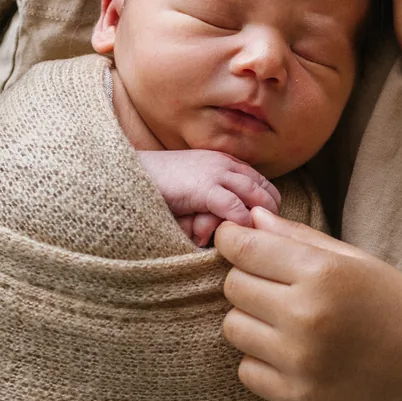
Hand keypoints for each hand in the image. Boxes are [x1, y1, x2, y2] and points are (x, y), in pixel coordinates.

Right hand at [134, 149, 282, 246]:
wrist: (129, 174)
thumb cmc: (157, 184)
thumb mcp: (192, 185)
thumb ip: (211, 194)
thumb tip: (224, 217)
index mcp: (222, 161)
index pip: (260, 181)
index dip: (269, 203)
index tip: (271, 223)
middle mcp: (224, 164)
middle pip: (264, 188)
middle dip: (272, 212)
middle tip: (273, 236)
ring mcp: (215, 174)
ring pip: (256, 195)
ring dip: (263, 218)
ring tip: (264, 239)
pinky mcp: (204, 189)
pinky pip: (236, 208)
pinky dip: (244, 223)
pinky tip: (243, 237)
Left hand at [214, 208, 401, 400]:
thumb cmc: (395, 305)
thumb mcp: (355, 259)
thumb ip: (299, 237)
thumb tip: (249, 218)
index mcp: (324, 273)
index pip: (244, 248)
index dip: (231, 239)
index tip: (234, 239)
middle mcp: (306, 316)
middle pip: (234, 286)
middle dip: (247, 279)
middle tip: (275, 285)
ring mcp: (299, 360)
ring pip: (233, 328)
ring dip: (251, 320)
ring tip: (285, 320)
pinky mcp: (297, 395)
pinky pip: (246, 369)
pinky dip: (260, 359)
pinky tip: (291, 352)